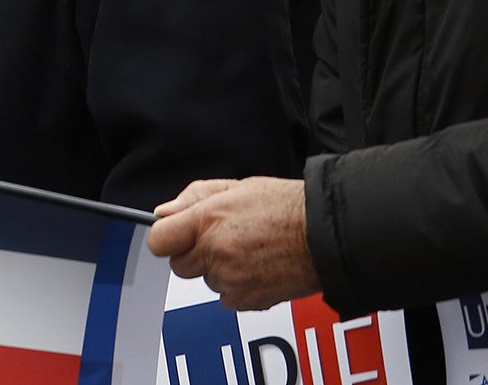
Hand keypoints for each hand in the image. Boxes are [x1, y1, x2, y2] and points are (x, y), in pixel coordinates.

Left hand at [147, 177, 318, 310]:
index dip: (166, 238)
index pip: (160, 240)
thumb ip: (194, 198)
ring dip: (219, 269)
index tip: (175, 236)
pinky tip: (258, 268)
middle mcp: (215, 252)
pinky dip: (237, 287)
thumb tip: (164, 212)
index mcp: (208, 219)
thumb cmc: (288, 207)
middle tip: (222, 240)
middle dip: (194, 254)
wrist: (327, 236)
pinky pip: (227, 298)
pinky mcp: (247, 300)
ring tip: (250, 251)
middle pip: (180, 265)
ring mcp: (230, 279)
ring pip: (206, 280)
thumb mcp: (237, 187)